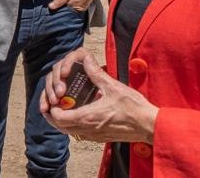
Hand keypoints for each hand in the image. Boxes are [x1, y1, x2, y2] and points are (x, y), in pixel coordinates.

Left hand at [40, 51, 157, 144]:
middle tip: (53, 103)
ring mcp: (93, 136)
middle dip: (52, 115)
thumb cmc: (133, 107)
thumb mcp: (114, 86)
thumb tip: (85, 60)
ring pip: (69, 132)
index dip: (51, 108)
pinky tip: (78, 114)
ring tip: (63, 107)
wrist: (148, 125)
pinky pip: (79, 134)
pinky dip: (73, 126)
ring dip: (62, 122)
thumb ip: (96, 74)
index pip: (59, 117)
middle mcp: (87, 130)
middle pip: (60, 127)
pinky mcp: (99, 138)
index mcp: (88, 117)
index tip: (53, 98)